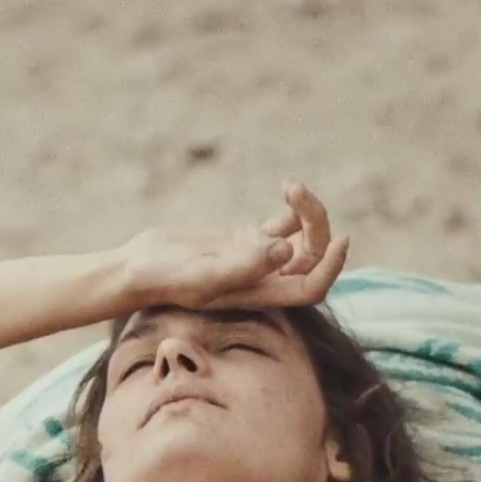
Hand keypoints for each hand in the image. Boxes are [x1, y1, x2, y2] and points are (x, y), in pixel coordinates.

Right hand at [114, 180, 348, 312]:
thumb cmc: (164, 278)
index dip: (332, 268)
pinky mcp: (244, 240)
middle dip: (316, 228)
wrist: (138, 266)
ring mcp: (255, 259)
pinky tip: (286, 187)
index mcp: (259, 295)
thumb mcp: (202, 275)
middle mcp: (263, 280)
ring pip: (302, 240)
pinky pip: (284, 227)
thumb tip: (285, 250)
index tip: (342, 239)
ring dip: (307, 214)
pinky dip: (293, 208)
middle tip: (297, 194)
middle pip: (312, 259)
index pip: (311, 289)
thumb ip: (243, 266)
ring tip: (291, 186)